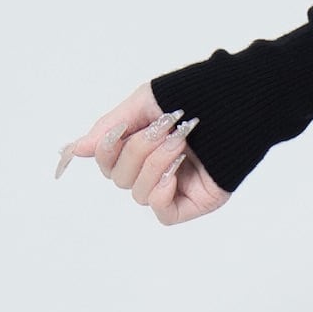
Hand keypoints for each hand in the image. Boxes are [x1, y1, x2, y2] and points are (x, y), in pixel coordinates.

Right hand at [55, 84, 229, 226]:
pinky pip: (162, 214)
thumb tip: (77, 150)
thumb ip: (110, 128)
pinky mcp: (193, 204)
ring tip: (179, 143)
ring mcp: (174, 190)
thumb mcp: (144, 105)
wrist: (235, 106)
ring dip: (153, 164)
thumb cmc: (193, 98)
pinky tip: (175, 171)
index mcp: (141, 147)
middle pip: (120, 179)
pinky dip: (160, 192)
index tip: (119, 131)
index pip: (107, 163)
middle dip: (136, 151)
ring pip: (138, 193)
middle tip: (164, 131)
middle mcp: (155, 171)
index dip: (105, 150)